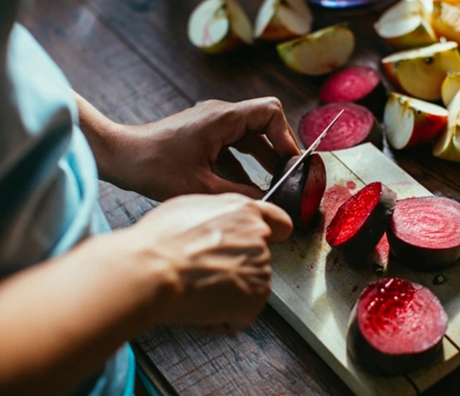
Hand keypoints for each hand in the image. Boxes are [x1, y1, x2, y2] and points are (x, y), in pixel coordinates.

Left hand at [79, 95, 300, 200]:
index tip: (291, 162)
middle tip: (288, 175)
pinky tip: (249, 187)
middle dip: (279, 149)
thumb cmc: (154, 167)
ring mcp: (212, 124)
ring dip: (263, 158)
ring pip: (250, 136)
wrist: (121, 157)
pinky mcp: (204, 135)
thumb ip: (239, 193)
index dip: (286, 136)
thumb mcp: (202, 186)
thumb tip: (266, 202)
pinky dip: (245, 164)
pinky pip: (234, 146)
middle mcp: (220, 115)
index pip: (270, 112)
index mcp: (223, 118)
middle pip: (264, 124)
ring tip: (275, 183)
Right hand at [123, 193, 291, 332]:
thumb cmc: (161, 241)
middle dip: (236, 268)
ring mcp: (261, 268)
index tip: (270, 242)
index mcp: (244, 211)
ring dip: (227, 294)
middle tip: (204, 272)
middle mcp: (259, 237)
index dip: (273, 235)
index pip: (279, 223)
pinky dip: (220, 318)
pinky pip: (239, 315)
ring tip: (196, 288)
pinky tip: (198, 305)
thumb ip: (219, 215)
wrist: (153, 270)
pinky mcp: (256, 297)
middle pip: (258, 258)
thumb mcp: (190, 208)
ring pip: (247, 287)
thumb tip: (220, 225)